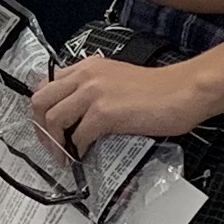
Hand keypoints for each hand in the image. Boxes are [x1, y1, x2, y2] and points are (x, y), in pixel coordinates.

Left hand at [31, 55, 203, 154]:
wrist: (183, 91)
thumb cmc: (158, 91)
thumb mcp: (116, 81)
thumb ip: (93, 91)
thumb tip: (76, 118)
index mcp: (87, 67)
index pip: (46, 84)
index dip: (42, 111)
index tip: (48, 130)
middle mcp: (86, 76)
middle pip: (40, 100)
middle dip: (40, 128)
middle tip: (52, 147)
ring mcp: (94, 93)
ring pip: (52, 118)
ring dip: (55, 143)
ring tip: (65, 157)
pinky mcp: (105, 112)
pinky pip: (78, 136)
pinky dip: (78, 150)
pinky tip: (85, 156)